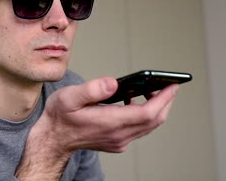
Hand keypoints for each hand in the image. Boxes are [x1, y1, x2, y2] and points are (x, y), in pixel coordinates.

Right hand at [15, 78, 177, 178]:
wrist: (53, 139)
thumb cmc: (59, 117)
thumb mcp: (69, 97)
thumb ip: (92, 90)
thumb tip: (113, 83)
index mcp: (110, 122)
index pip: (148, 113)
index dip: (163, 99)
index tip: (172, 85)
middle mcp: (118, 135)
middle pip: (154, 120)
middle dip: (165, 102)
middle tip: (167, 85)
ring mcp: (119, 141)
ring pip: (148, 126)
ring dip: (156, 109)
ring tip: (153, 90)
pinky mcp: (116, 142)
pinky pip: (139, 129)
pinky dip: (145, 116)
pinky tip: (135, 102)